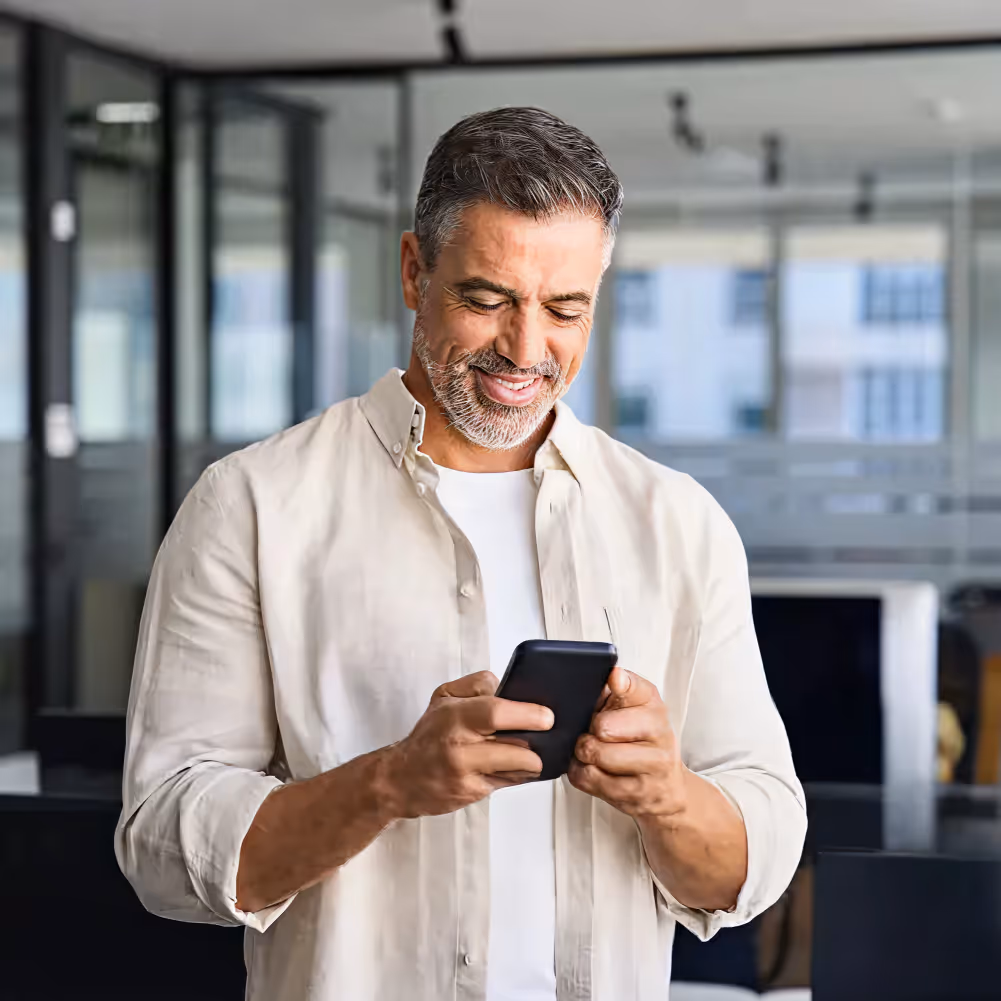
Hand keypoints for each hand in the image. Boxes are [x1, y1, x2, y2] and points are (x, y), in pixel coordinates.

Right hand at [384, 671, 553, 818]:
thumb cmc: (428, 735)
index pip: (496, 712)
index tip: (546, 716)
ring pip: (518, 767)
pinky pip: (509, 782)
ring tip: (527, 752)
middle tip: (545, 732)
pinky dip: (517, 774)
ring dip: (530, 760)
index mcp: (454, 715)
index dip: (528, 714)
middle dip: (537, 741)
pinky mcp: (472, 794)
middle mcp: (458, 746)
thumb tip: (506, 685)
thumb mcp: (444, 697)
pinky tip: (510, 766)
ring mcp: (466, 773)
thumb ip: (476, 685)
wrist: (400, 779)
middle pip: (515, 746)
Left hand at [568, 665, 686, 819]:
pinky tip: (594, 769)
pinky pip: (589, 779)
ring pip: (595, 754)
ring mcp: (652, 766)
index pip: (634, 687)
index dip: (619, 683)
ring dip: (584, 754)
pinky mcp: (637, 794)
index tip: (614, 678)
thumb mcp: (632, 709)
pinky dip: (582, 773)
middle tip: (596, 733)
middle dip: (590, 730)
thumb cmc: (640, 742)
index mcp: (653, 704)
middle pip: (604, 726)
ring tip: (593, 752)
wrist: (666, 789)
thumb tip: (613, 674)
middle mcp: (659, 732)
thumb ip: (615, 690)